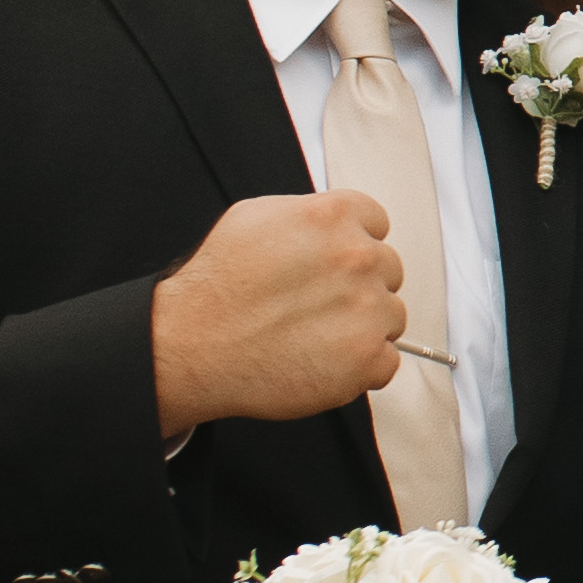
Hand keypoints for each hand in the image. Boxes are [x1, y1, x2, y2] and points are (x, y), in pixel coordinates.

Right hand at [153, 189, 408, 442]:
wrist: (191, 346)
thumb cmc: (215, 287)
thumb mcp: (255, 216)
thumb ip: (308, 213)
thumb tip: (333, 222)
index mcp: (335, 216)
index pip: (376, 223)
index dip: (352, 245)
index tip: (332, 266)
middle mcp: (358, 257)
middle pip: (388, 269)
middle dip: (358, 286)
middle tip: (317, 305)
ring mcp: (367, 309)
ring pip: (392, 316)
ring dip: (364, 327)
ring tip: (314, 336)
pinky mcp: (366, 357)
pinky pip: (387, 362)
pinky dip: (362, 368)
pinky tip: (323, 362)